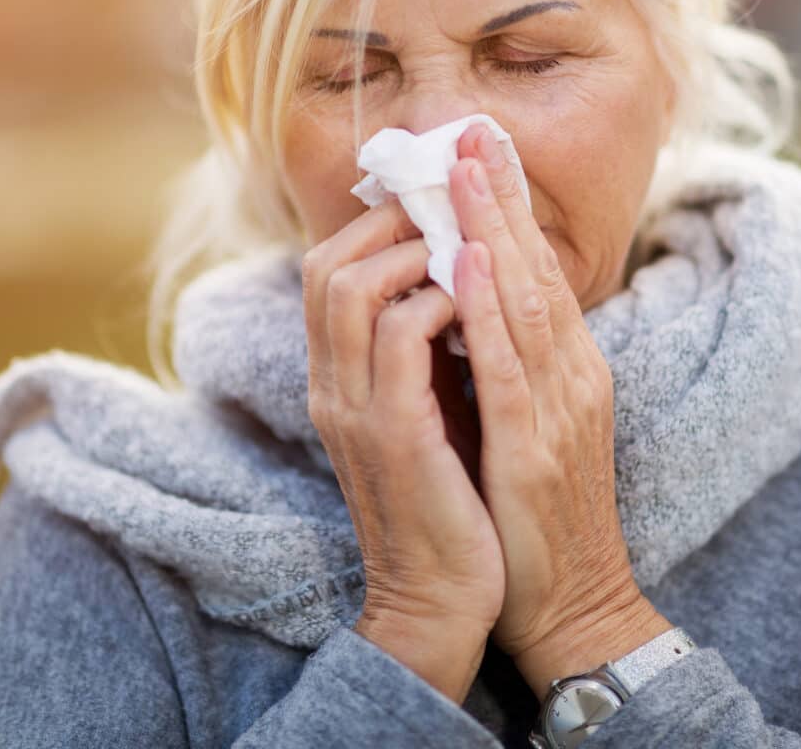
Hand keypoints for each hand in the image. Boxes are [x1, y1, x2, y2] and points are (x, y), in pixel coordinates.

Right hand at [301, 198, 505, 701]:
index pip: (327, 272)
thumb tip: (458, 280)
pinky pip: (398, 338)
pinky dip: (437, 301)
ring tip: (462, 247)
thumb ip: (427, 352)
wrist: (445, 603)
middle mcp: (332, 387)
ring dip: (411, 252)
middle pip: (324, 265)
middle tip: (449, 206)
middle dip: (389, 220)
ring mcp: (354, 409)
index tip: (435, 199)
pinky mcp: (392, 434)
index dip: (376, 224)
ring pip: (349, 286)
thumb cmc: (453, 501)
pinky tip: (477, 298)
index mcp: (339, 380)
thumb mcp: (431, 411)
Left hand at [448, 123, 669, 693]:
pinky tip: (465, 265)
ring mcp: (558, 411)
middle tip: (472, 129)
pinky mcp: (534, 449)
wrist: (573, 606)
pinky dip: (486, 312)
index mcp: (570, 371)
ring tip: (464, 169)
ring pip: (524, 303)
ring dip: (493, 230)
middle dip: (501, 197)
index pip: (538, 273)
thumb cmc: (540, 518)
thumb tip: (466, 306)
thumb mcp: (532, 425)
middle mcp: (572, 377)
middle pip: (535, 269)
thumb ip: (510, 365)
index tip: (481, 150)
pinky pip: (507, 369)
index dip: (509, 210)